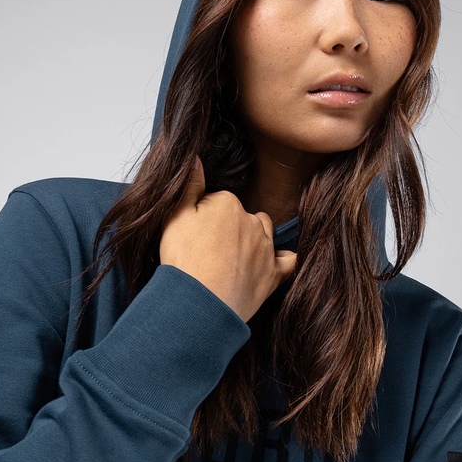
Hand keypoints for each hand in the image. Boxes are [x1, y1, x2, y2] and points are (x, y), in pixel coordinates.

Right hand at [160, 158, 296, 321]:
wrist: (200, 302)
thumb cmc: (184, 260)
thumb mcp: (175, 217)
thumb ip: (189, 185)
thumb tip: (195, 158)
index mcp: (228, 203)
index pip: (217, 202)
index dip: (202, 218)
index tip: (192, 235)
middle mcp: (253, 221)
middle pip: (241, 216)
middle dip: (229, 228)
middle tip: (208, 249)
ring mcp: (266, 248)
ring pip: (264, 234)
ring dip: (252, 240)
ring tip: (231, 258)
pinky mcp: (273, 274)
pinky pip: (287, 261)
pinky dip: (280, 260)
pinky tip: (270, 264)